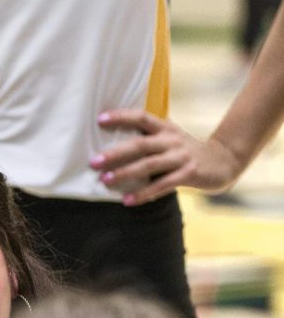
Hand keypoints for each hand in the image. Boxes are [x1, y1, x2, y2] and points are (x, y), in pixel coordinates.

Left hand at [92, 110, 243, 205]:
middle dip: (115, 153)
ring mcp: (181, 157)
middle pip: (140, 144)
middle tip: (93, 161)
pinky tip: (127, 200)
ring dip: (126, 173)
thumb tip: (110, 145)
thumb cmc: (185, 151)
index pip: (140, 117)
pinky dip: (144, 193)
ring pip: (149, 165)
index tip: (99, 119)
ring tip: (106, 180)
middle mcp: (172, 140)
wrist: (224, 161)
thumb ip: (147, 138)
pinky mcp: (189, 174)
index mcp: (165, 128)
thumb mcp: (169, 138)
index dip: (121, 116)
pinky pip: (163, 185)